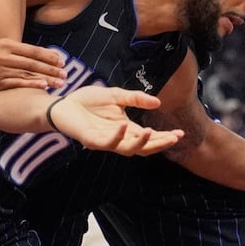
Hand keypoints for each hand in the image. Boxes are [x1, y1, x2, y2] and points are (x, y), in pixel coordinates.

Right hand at [0, 39, 66, 90]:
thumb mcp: (7, 45)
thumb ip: (26, 50)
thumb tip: (52, 54)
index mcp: (8, 45)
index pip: (32, 51)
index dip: (48, 56)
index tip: (62, 61)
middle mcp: (3, 56)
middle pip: (32, 63)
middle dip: (50, 69)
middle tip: (65, 74)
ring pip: (26, 74)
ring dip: (45, 79)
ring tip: (59, 82)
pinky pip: (17, 84)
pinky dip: (31, 84)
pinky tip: (44, 86)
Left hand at [50, 87, 182, 156]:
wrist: (64, 104)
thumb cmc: (88, 102)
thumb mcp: (116, 96)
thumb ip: (135, 99)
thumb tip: (157, 103)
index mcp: (126, 129)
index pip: (150, 137)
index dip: (165, 137)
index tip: (180, 133)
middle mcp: (119, 138)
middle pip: (143, 148)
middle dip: (159, 143)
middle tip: (174, 137)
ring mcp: (105, 141)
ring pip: (128, 149)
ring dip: (141, 143)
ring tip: (151, 132)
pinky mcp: (91, 140)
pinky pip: (107, 142)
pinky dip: (117, 135)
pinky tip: (124, 125)